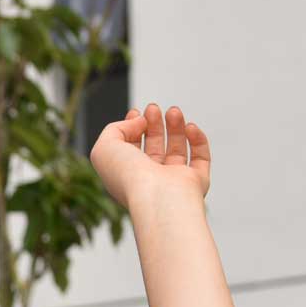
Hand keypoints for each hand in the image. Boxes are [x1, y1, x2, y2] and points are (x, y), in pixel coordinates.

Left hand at [89, 102, 211, 212]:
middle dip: (154, 124)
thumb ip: (115, 129)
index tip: (136, 112)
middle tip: (153, 108)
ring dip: (175, 127)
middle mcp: (150, 181)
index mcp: (126, 176)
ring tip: (173, 111)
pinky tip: (190, 127)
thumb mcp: (105, 147)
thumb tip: (139, 121)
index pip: (130, 150)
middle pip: (154, 147)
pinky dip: (198, 140)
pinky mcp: (196, 183)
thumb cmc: (128, 177)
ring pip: (177, 150)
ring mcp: (174, 182)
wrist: (157, 198)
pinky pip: (201, 158)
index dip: (132, 128)